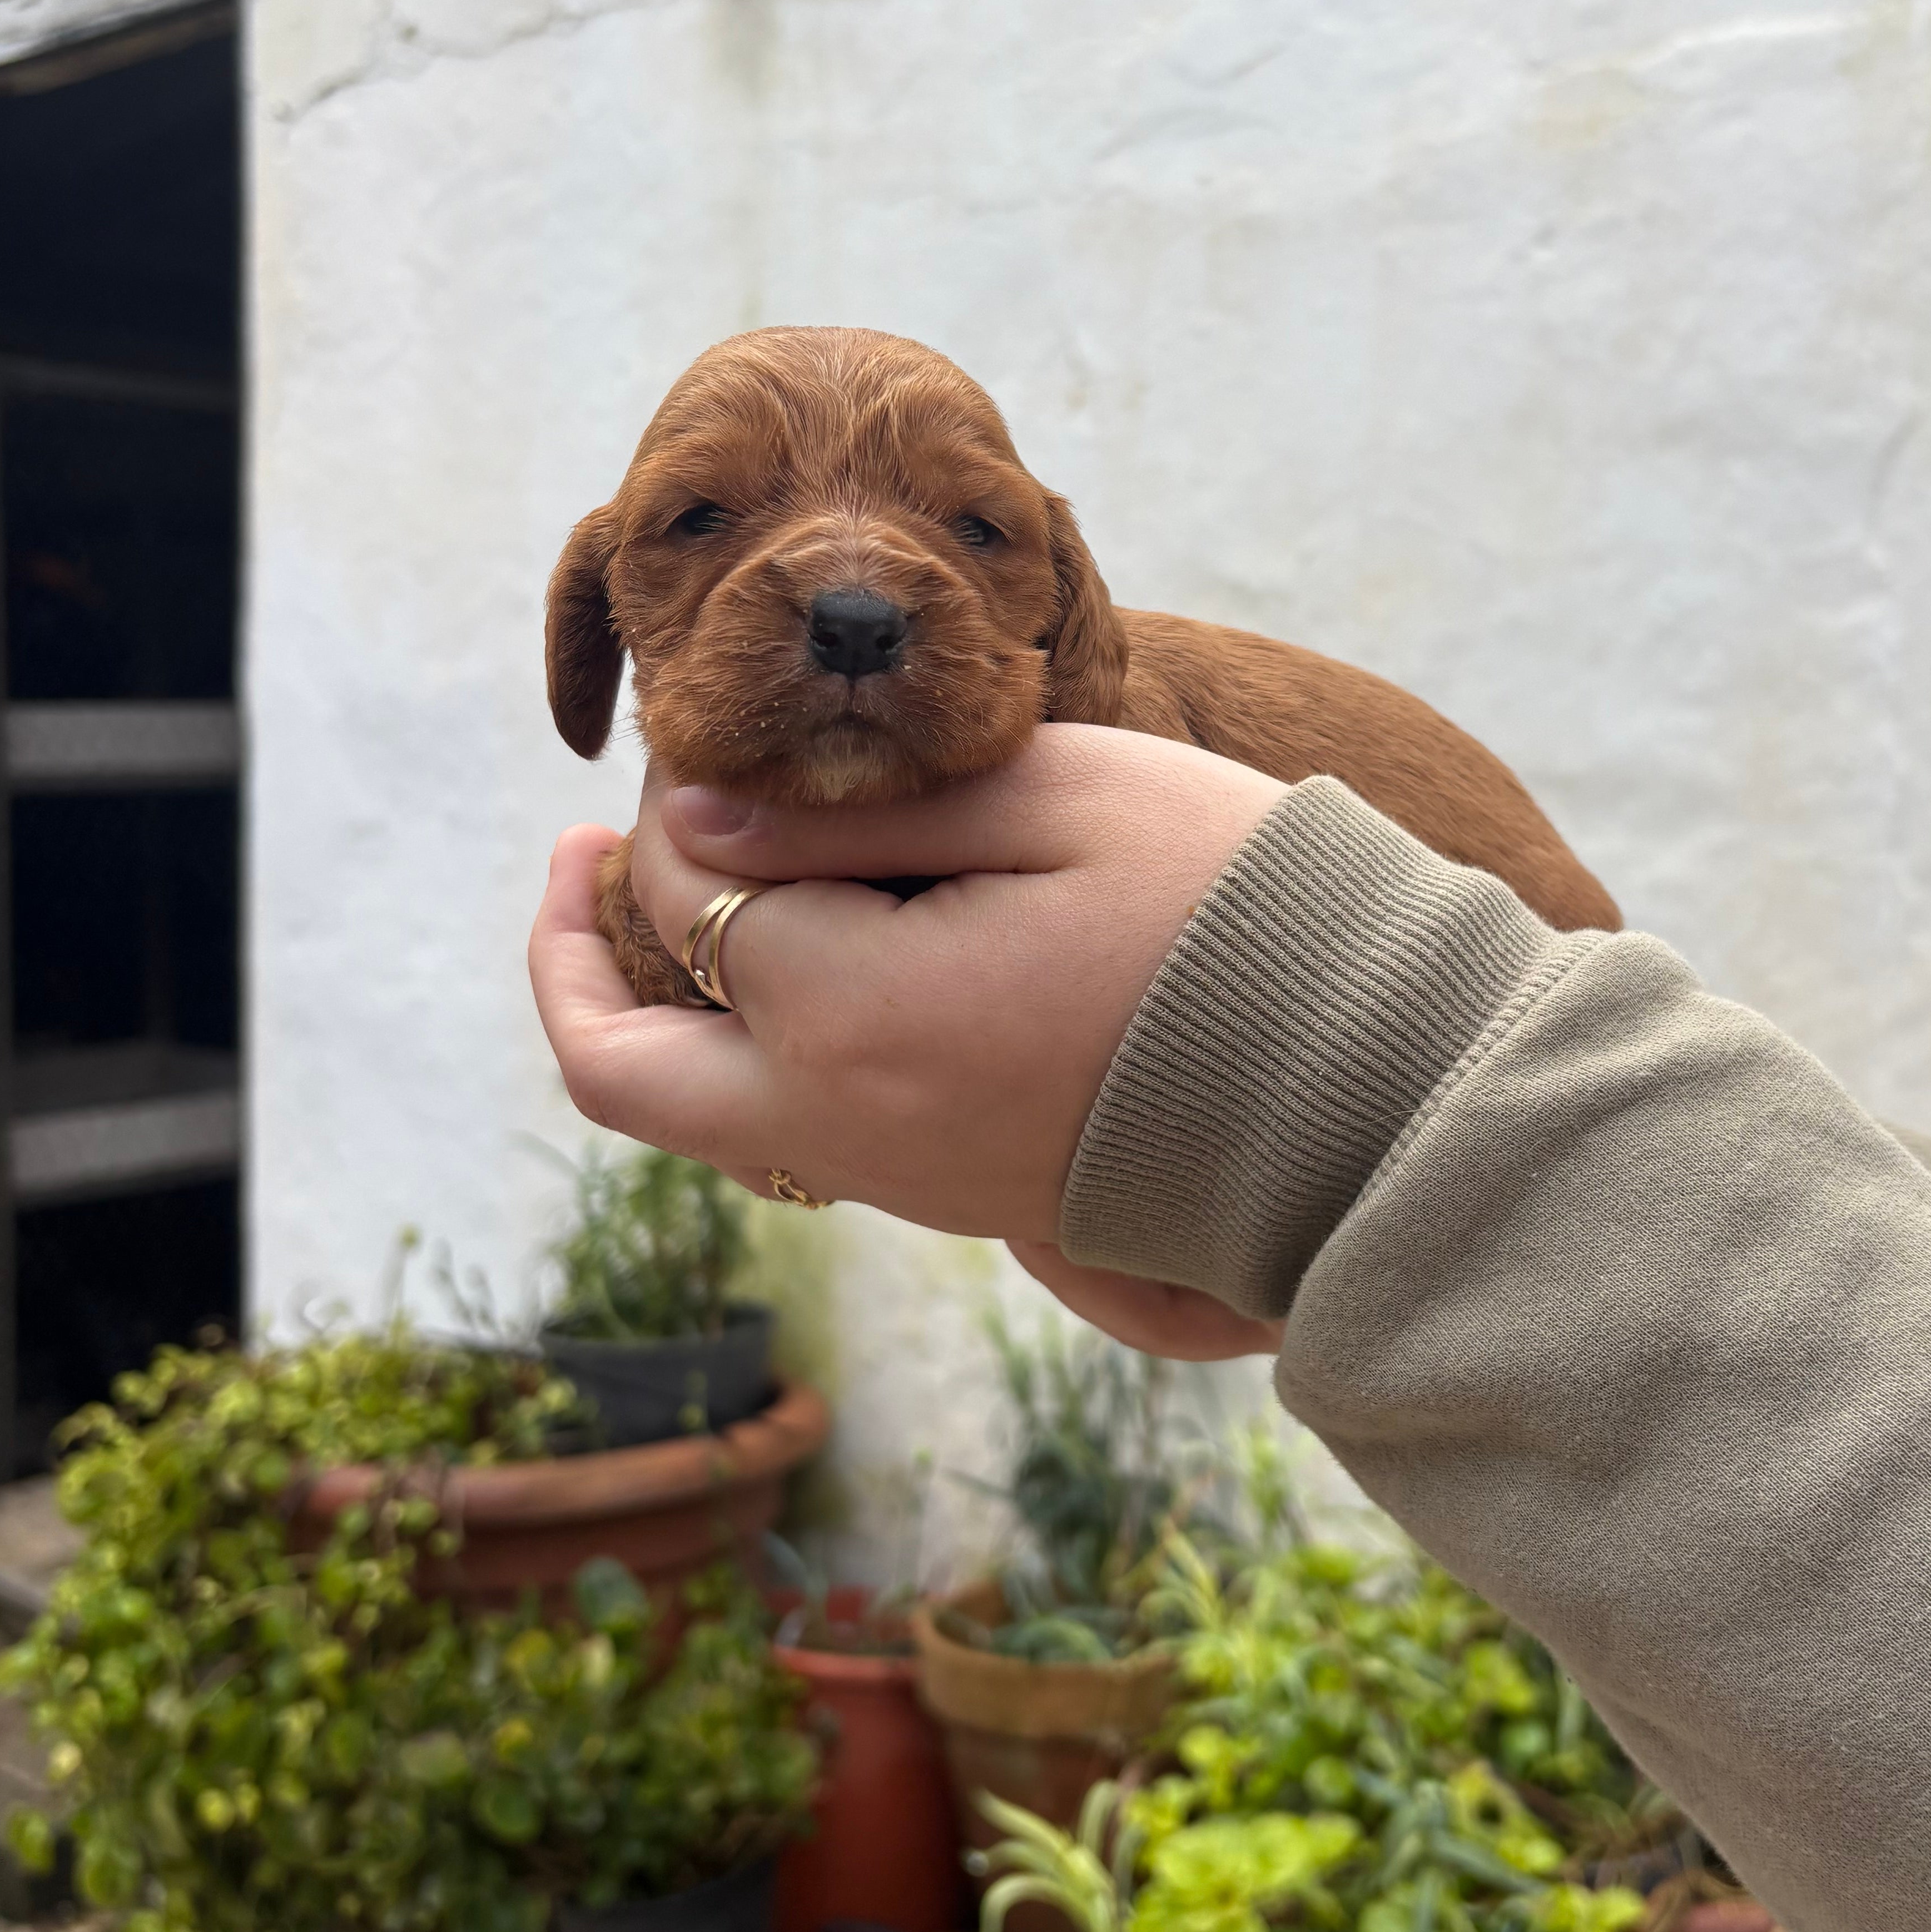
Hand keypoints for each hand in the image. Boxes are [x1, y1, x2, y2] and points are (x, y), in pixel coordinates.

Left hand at [527, 726, 1288, 1358]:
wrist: (1361, 1076)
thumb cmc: (1222, 904)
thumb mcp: (1049, 800)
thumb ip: (853, 814)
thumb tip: (691, 823)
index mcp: (852, 1011)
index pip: (690, 892)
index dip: (687, 804)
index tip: (730, 737)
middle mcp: (840, 1119)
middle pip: (617, 1072)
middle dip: (569, 963)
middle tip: (575, 860)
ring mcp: (891, 1174)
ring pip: (694, 1113)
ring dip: (659, 1007)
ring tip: (689, 887)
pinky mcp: (945, 1194)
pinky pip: (786, 1131)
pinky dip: (746, 1050)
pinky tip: (800, 956)